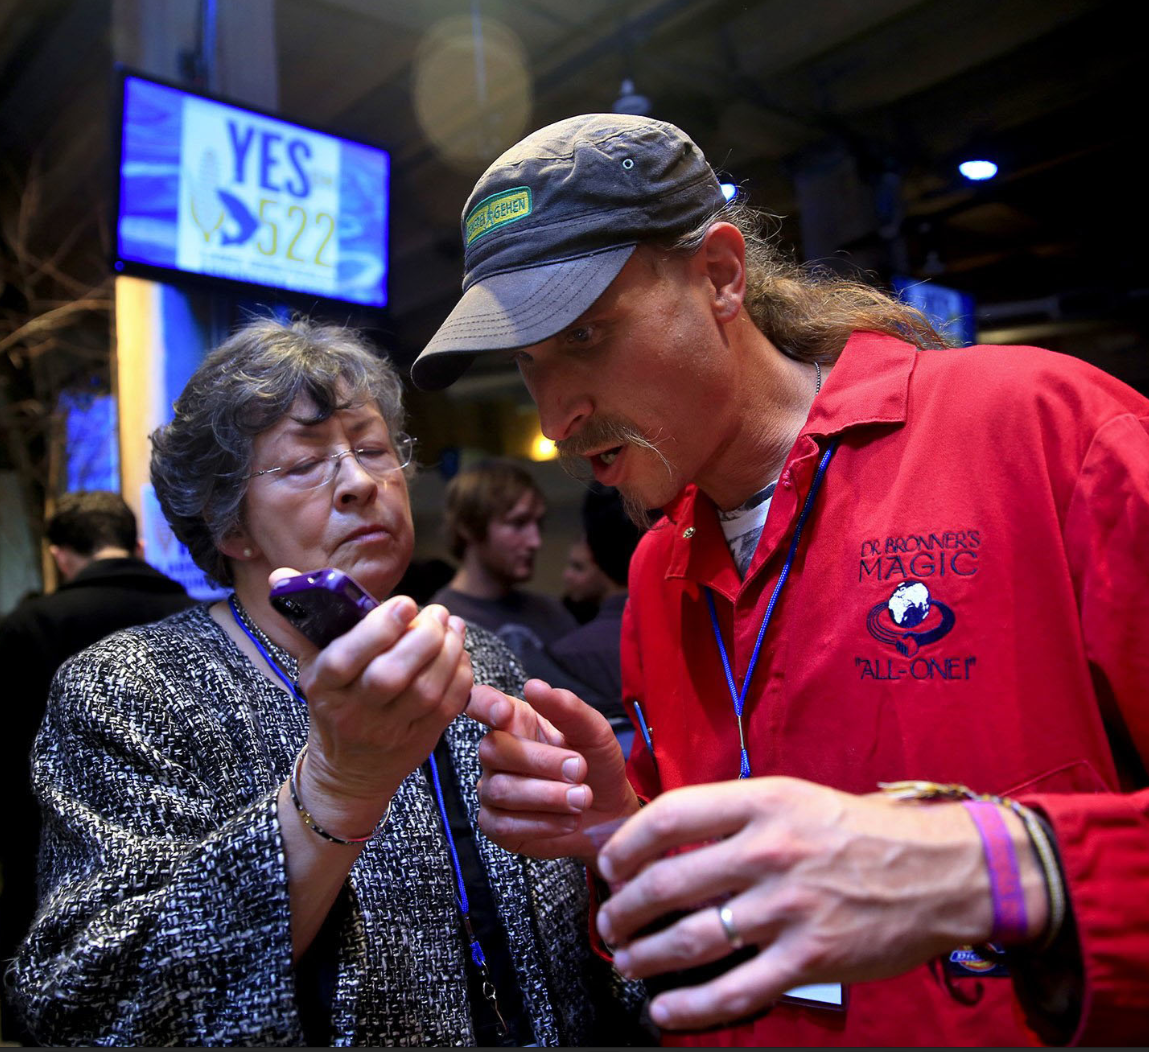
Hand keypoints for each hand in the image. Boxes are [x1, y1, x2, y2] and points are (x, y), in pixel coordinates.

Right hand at [271, 568, 471, 834]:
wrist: (347, 771)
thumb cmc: (334, 700)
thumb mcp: (314, 663)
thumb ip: (309, 618)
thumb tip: (280, 576)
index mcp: (322, 685)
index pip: (344, 658)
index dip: (378, 629)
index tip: (405, 603)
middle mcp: (353, 712)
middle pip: (390, 676)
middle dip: (422, 638)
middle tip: (437, 613)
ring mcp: (388, 730)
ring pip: (426, 691)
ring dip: (448, 652)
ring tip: (451, 627)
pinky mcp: (420, 740)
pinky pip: (448, 706)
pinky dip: (460, 675)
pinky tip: (459, 652)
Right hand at [466, 679, 639, 864]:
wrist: (610, 813)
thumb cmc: (597, 765)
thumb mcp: (594, 732)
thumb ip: (567, 708)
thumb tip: (534, 686)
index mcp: (516, 721)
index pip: (480, 702)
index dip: (484, 706)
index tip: (504, 713)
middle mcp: (497, 753)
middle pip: (493, 750)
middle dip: (542, 762)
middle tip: (579, 769)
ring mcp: (493, 789)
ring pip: (501, 790)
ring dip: (549, 796)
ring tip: (582, 798)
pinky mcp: (497, 825)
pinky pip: (504, 825)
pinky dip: (542, 823)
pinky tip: (568, 819)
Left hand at [594, 777, 1044, 1031]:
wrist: (939, 871)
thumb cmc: (859, 831)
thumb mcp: (793, 797)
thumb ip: (734, 814)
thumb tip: (666, 836)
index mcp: (762, 803)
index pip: (669, 816)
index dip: (626, 844)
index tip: (610, 864)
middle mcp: (769, 852)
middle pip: (667, 883)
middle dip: (623, 909)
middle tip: (610, 921)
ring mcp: (787, 908)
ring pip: (691, 939)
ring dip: (645, 955)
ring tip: (627, 959)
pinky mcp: (809, 959)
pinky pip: (735, 991)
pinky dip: (690, 1007)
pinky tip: (664, 1009)